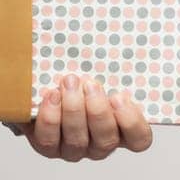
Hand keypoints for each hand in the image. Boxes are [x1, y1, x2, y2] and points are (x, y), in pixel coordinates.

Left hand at [2, 74, 153, 161]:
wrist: (41, 85)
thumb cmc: (79, 76)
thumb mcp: (97, 68)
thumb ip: (110, 63)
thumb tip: (122, 31)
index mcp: (120, 129)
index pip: (139, 139)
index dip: (131, 122)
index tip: (119, 96)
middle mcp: (99, 143)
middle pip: (106, 140)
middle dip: (97, 111)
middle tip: (89, 84)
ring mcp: (74, 148)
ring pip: (78, 141)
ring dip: (73, 110)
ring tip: (68, 83)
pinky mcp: (48, 146)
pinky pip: (49, 140)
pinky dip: (50, 117)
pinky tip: (50, 95)